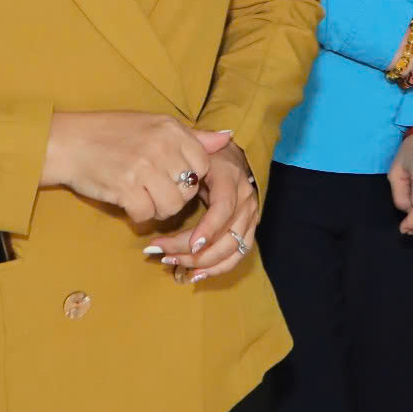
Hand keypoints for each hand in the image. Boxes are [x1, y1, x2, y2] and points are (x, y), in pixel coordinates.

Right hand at [41, 115, 232, 226]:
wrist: (68, 142)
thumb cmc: (111, 133)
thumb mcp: (154, 124)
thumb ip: (192, 137)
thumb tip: (226, 139)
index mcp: (171, 129)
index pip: (203, 165)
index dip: (191, 177)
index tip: (174, 178)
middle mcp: (161, 147)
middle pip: (189, 189)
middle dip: (176, 197)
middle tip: (156, 192)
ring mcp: (143, 168)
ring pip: (172, 206)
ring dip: (159, 209)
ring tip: (145, 199)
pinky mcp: (125, 188)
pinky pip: (146, 214)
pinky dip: (139, 216)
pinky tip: (131, 206)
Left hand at [149, 140, 259, 283]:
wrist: (226, 160)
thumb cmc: (203, 157)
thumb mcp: (197, 149)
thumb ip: (201, 142)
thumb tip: (224, 137)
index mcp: (233, 179)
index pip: (224, 208)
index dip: (208, 228)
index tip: (187, 244)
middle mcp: (246, 200)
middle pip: (226, 235)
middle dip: (194, 251)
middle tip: (162, 254)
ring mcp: (250, 217)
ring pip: (231, 249)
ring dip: (202, 263)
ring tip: (172, 263)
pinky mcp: (247, 230)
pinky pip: (237, 256)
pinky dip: (217, 269)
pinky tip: (194, 274)